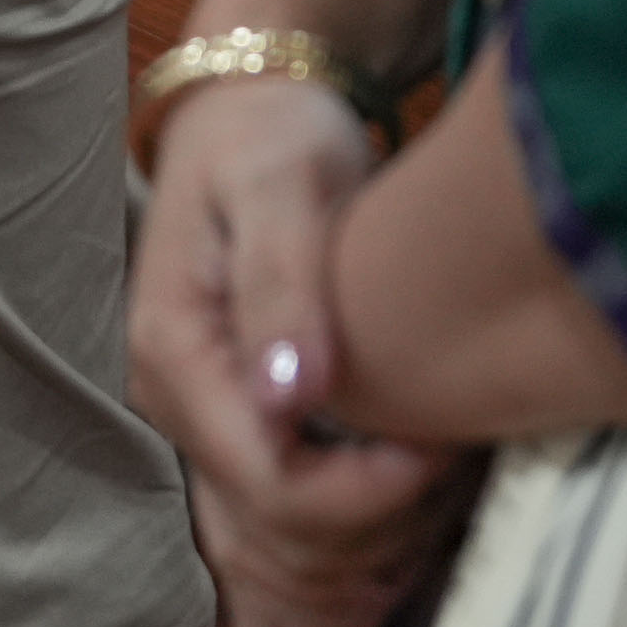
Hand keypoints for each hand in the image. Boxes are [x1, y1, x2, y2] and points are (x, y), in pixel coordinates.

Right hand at [138, 79, 482, 626]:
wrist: (250, 106)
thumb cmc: (268, 131)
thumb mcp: (282, 183)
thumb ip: (281, 283)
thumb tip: (287, 394)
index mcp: (173, 349)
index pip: (268, 483)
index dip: (361, 491)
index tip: (437, 444)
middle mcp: (173, 395)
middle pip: (275, 517)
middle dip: (373, 508)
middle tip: (453, 444)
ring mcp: (200, 406)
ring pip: (285, 520)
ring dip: (371, 509)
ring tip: (439, 442)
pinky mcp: (232, 405)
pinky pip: (291, 488)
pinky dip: (357, 488)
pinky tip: (408, 444)